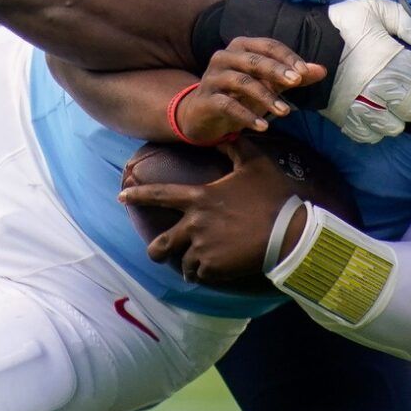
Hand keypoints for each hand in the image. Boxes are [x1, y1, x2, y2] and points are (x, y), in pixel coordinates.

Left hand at [118, 139, 295, 294]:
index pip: (159, 195)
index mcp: (200, 198)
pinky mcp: (214, 268)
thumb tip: (225, 135)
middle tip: (157, 253)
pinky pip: (201, 275)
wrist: (290, 232)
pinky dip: (205, 275)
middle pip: (161, 244)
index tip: (121, 197)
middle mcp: (195, 224)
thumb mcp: (255, 164)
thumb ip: (235, 148)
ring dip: (189, 265)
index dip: (137, 196)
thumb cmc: (274, 195)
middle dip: (156, 251)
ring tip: (197, 266)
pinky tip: (215, 272)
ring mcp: (203, 247)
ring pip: (183, 263)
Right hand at [173, 36, 327, 145]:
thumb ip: (292, 77)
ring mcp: (212, 78)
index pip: (267, 45)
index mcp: (241, 47)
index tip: (305, 73)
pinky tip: (263, 126)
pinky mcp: (206, 99)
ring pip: (241, 82)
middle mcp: (224, 57)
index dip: (287, 57)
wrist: (202, 115)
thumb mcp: (268, 84)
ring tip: (285, 112)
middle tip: (296, 82)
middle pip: (254, 61)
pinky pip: (227, 105)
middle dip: (277, 71)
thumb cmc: (238, 95)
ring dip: (266, 97)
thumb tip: (322, 71)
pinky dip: (247, 116)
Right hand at [322, 0, 410, 143]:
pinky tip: (371, 115)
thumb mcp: (376, 9)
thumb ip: (409, 24)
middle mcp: (383, 91)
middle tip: (403, 95)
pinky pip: (368, 135)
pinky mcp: (344, 118)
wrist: (302, 41)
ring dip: (393, 118)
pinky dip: (373, 128)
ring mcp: (363, 108)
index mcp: (396, 65)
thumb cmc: (342, 24)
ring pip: (392, 127)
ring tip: (387, 107)